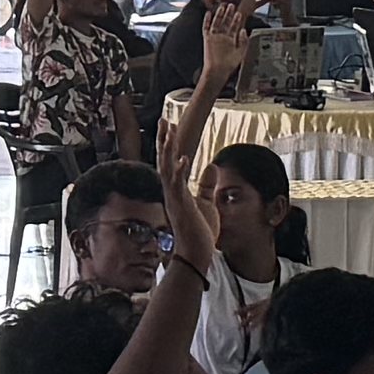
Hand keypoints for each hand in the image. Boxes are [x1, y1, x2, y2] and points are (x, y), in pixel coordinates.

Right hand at [154, 119, 217, 272]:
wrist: (197, 254)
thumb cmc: (200, 232)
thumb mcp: (206, 204)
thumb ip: (206, 186)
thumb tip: (211, 167)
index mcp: (176, 191)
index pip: (170, 162)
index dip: (169, 145)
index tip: (169, 127)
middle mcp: (171, 193)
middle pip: (164, 161)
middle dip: (163, 140)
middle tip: (163, 120)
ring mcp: (174, 199)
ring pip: (166, 169)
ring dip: (167, 150)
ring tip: (168, 131)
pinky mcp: (181, 207)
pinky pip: (177, 186)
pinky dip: (179, 172)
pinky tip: (183, 159)